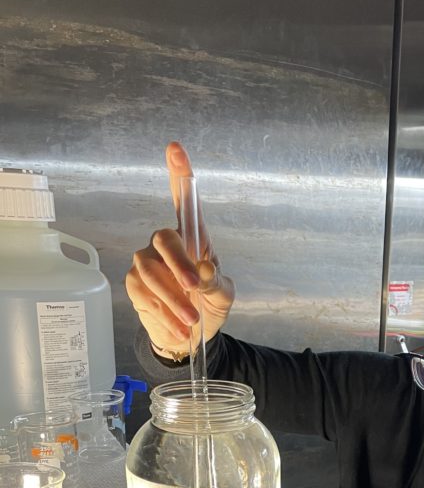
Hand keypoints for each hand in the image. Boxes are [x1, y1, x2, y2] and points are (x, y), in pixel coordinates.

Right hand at [125, 142, 234, 357]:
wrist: (189, 338)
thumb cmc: (209, 307)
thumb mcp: (224, 297)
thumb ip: (216, 283)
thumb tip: (202, 270)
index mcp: (195, 240)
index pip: (185, 203)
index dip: (179, 176)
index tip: (175, 149)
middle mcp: (167, 245)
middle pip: (165, 238)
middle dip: (180, 264)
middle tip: (195, 289)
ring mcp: (147, 263)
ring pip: (151, 270)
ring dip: (174, 299)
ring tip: (192, 321)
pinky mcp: (135, 285)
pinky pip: (144, 293)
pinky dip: (164, 313)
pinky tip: (178, 327)